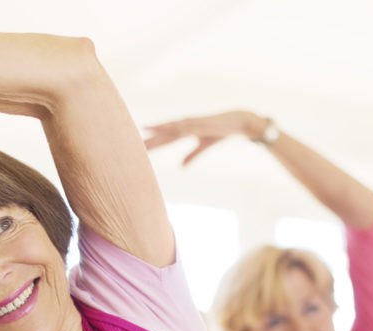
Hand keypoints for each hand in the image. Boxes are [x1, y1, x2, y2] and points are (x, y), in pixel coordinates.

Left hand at [143, 110, 263, 164]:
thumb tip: (180, 167)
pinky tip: (173, 127)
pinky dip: (182, 125)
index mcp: (185, 131)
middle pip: (165, 132)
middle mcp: (187, 125)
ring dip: (162, 127)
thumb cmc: (220, 131)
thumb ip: (191, 156)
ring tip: (147, 128)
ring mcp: (195, 122)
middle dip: (151, 138)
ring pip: (175, 125)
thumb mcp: (203, 146)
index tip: (137, 149)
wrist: (239, 120)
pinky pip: (192, 124)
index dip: (152, 144)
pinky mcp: (205, 121)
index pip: (164, 139)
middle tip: (134, 143)